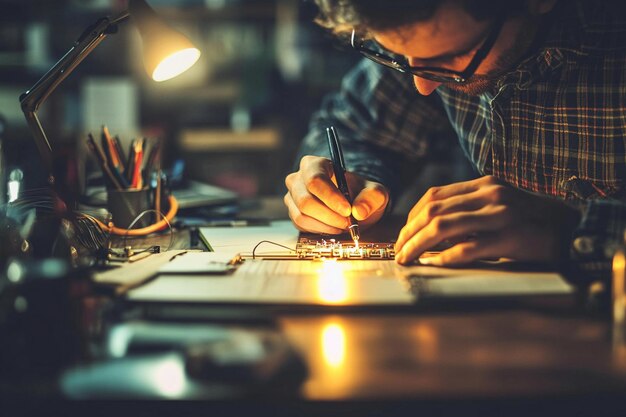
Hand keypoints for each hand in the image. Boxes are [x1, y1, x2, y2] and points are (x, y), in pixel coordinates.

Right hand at [284, 155, 389, 233]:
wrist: (354, 206)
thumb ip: (372, 197)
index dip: (330, 197)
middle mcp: (298, 178)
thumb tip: (359, 211)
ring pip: (301, 215)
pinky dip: (320, 230)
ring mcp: (293, 196)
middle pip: (305, 200)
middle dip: (329, 216)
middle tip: (348, 223)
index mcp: (315, 164)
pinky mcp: (293, 213)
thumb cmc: (361, 194)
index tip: (347, 210)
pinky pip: (301, 226)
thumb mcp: (375, 193)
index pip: (316, 180)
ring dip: (326, 225)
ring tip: (343, 225)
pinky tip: (334, 227)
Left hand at [394, 176, 580, 265]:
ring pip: (444, 227)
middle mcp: (490, 195)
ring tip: (407, 259)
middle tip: (398, 251)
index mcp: (484, 184)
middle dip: (409, 233)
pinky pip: (468, 248)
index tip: (402, 235)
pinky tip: (435, 264)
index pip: (434, 196)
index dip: (411, 217)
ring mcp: (500, 214)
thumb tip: (429, 233)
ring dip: (419, 245)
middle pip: (433, 211)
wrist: (571, 229)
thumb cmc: (528, 221)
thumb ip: (467, 211)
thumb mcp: (496, 206)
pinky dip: (446, 257)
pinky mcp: (510, 237)